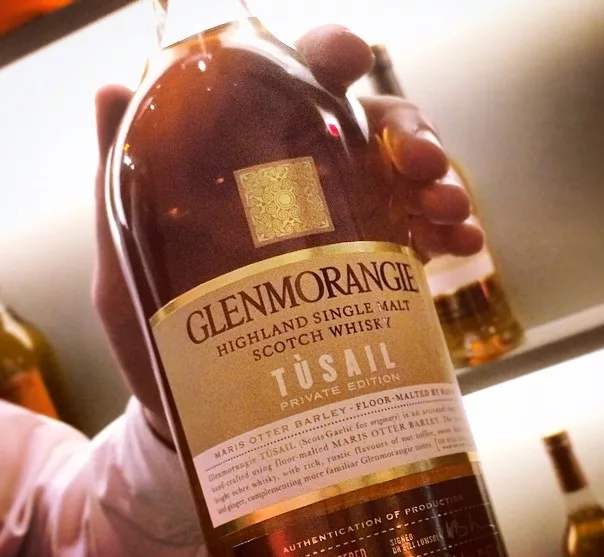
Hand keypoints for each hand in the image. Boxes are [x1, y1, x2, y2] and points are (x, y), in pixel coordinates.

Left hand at [93, 25, 482, 444]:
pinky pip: (417, 239)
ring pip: (404, 179)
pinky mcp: (367, 277)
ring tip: (448, 211)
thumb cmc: (159, 344)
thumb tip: (110, 91)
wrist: (203, 419)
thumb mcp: (127, 264)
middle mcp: (302, 188)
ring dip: (437, 181)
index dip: (327, 59)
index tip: (345, 63)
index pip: (293, 89)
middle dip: (404, 128)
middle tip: (421, 162)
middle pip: (367, 128)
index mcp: (248, 167)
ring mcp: (342, 232)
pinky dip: (448, 233)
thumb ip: (119, 182)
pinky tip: (462, 245)